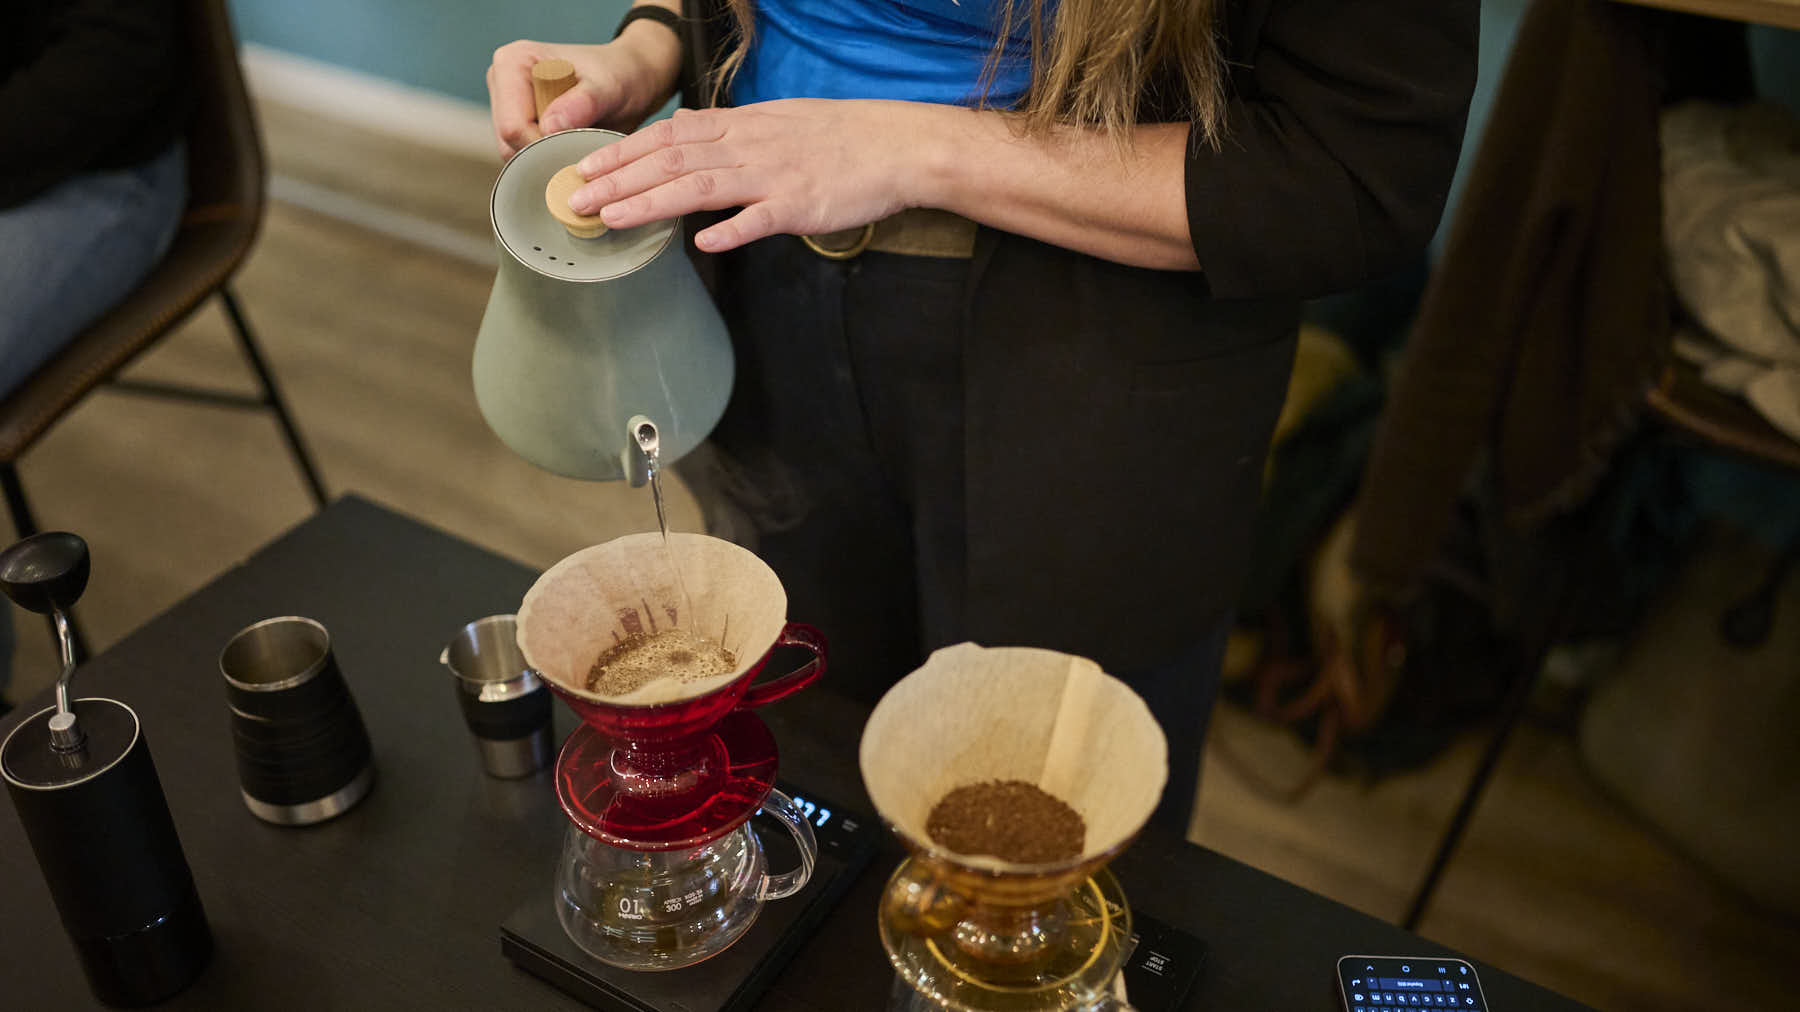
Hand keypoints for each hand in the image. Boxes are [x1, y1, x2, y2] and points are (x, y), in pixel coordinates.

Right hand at [486, 34, 680, 159]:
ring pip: (513, 154)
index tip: (577, 146)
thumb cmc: (621, 76)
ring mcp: (505, 104)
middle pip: (508, 142)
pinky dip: (547, 160)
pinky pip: (523, 156)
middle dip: (544, 154)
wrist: (629, 80)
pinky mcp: (516, 123)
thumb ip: (582, 104)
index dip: (543, 146)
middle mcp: (501, 80)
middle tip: (582, 148)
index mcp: (513, 61)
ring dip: (547, 159)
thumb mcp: (609, 88)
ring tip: (579, 144)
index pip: (512, 125)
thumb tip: (549, 126)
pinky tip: (571, 149)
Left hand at [568, 100, 936, 251]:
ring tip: (613, 218)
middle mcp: (748, 146)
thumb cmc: (838, 138)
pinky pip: (761, 218)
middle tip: (576, 199)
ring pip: (702, 186)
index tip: (584, 167)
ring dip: (653, 203)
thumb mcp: (775, 120)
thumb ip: (727, 129)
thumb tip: (685, 127)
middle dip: (618, 180)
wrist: (896, 145)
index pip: (667, 136)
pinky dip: (731, 230)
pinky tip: (703, 244)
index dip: (622, 152)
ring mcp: (774, 175)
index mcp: (740, 127)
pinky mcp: (802, 205)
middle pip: (671, 160)